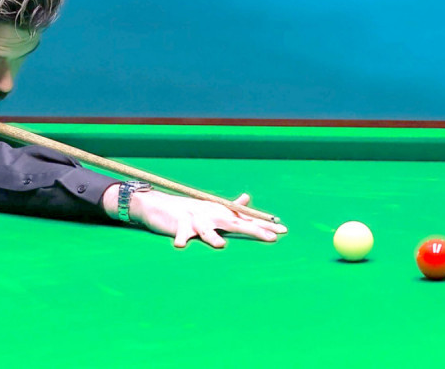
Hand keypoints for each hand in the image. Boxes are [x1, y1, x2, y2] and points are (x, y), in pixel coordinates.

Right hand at [103, 185, 286, 247]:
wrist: (160, 205)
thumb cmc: (189, 210)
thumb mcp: (212, 208)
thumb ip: (231, 207)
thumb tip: (246, 198)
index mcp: (221, 213)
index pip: (246, 219)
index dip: (264, 224)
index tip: (284, 231)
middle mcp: (212, 214)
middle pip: (236, 223)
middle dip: (254, 230)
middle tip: (271, 237)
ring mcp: (196, 219)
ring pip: (206, 230)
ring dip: (212, 237)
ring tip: (220, 246)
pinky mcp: (179, 225)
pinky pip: (180, 233)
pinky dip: (180, 239)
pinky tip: (181, 246)